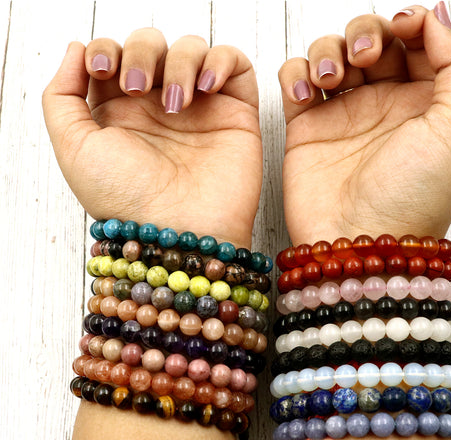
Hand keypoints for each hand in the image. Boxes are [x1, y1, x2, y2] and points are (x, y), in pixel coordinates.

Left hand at [43, 29, 261, 246]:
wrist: (179, 231)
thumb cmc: (127, 200)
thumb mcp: (74, 150)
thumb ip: (61, 96)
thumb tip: (76, 49)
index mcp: (122, 113)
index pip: (115, 56)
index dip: (107, 49)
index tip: (104, 71)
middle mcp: (160, 108)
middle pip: (151, 45)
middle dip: (141, 52)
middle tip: (137, 87)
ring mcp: (200, 110)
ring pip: (192, 49)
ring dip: (180, 61)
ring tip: (175, 104)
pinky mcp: (236, 114)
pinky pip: (235, 65)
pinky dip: (220, 61)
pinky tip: (205, 87)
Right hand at [278, 4, 450, 243]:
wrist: (359, 241)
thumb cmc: (412, 197)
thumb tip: (434, 18)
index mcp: (423, 103)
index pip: (416, 42)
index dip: (408, 23)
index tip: (402, 27)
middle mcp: (382, 106)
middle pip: (371, 40)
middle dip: (365, 33)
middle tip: (364, 57)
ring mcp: (341, 116)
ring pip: (330, 54)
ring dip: (328, 49)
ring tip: (330, 78)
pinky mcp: (306, 129)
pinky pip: (294, 81)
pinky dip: (295, 73)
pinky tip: (305, 92)